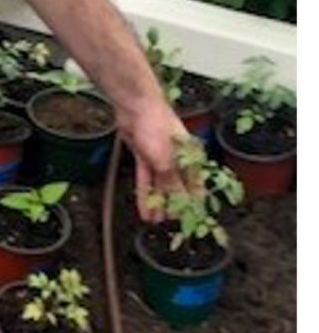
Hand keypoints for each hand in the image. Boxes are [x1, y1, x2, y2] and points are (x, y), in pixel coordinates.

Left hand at [120, 97, 195, 220]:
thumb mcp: (165, 160)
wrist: (136, 108)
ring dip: (157, 203)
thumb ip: (171, 182)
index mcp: (191, 158)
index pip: (196, 186)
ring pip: (160, 186)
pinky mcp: (145, 157)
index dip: (193, 203)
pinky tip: (144, 209)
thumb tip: (179, 202)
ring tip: (155, 222)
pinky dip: (144, 194)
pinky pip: (146, 180)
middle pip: (177, 188)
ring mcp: (161, 158)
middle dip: (173, 206)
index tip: (190, 220)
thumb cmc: (157, 128)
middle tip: (169, 225)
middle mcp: (179, 159)